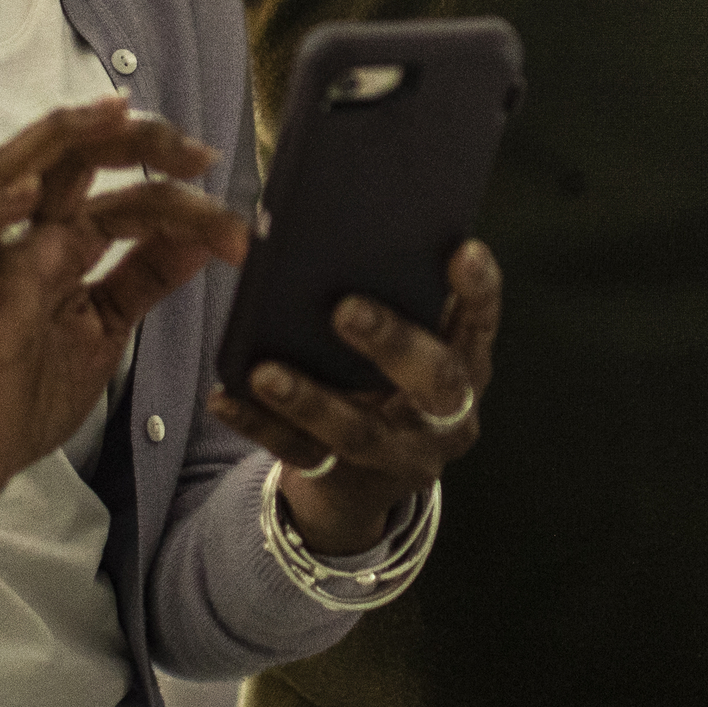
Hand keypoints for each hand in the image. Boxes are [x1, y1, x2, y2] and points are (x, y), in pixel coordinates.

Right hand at [0, 98, 251, 503]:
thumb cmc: (36, 380)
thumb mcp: (111, 321)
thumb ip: (149, 274)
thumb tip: (209, 232)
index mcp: (68, 241)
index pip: (129, 195)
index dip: (182, 194)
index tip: (237, 224)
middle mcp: (32, 240)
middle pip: (67, 154)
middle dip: (128, 135)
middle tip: (192, 150)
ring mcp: (0, 268)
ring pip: (4, 173)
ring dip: (54, 138)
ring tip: (106, 117)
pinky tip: (23, 197)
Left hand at [208, 242, 502, 556]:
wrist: (365, 479)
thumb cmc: (389, 382)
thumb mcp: (413, 347)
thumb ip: (403, 302)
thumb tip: (358, 226)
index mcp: (467, 367)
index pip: (481, 323)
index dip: (479, 290)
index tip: (463, 249)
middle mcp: (447, 418)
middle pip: (434, 382)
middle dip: (393, 343)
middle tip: (345, 309)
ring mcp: (399, 456)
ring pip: (360, 431)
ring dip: (312, 400)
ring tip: (266, 370)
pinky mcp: (347, 480)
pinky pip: (299, 454)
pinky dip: (260, 426)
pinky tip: (226, 397)